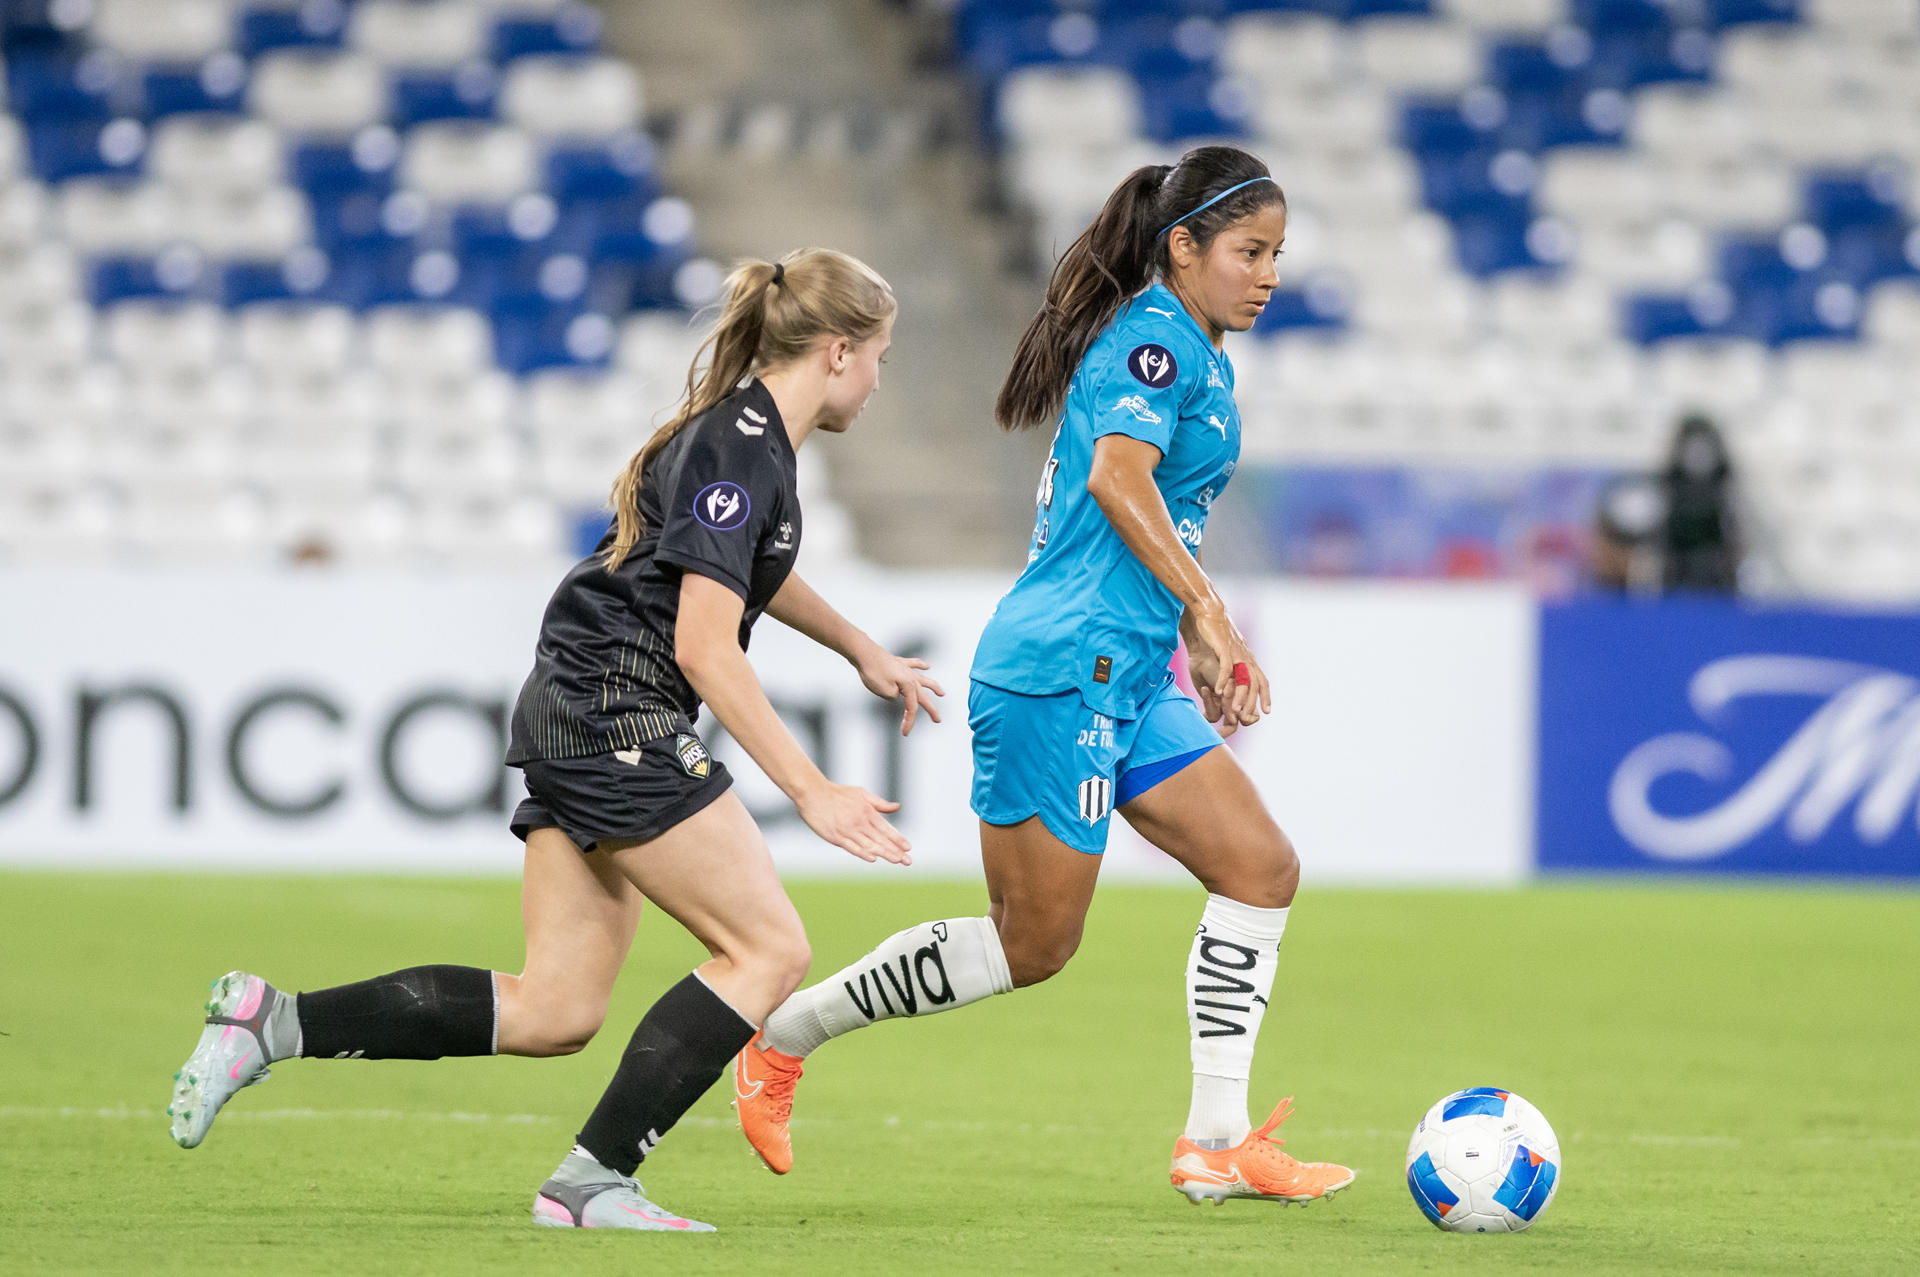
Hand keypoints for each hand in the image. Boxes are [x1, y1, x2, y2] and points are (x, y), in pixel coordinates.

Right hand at [796, 781, 912, 864]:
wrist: (813, 793)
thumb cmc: (838, 793)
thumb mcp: (862, 794)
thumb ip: (880, 804)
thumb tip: (897, 807)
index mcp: (867, 811)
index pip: (886, 828)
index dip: (898, 839)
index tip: (908, 848)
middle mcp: (860, 822)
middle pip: (880, 839)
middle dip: (895, 851)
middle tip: (908, 861)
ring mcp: (848, 830)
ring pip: (869, 845)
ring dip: (884, 854)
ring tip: (896, 861)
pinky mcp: (835, 837)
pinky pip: (851, 847)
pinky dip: (862, 853)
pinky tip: (872, 858)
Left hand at [853, 645, 945, 736]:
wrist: (864, 652)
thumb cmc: (873, 671)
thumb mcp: (884, 691)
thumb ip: (893, 696)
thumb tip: (897, 694)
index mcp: (908, 685)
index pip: (911, 708)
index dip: (909, 721)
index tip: (905, 732)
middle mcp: (910, 677)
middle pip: (922, 696)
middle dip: (931, 709)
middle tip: (938, 719)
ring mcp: (905, 669)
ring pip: (923, 679)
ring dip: (933, 687)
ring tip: (942, 693)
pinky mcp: (898, 663)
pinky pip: (913, 664)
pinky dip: (921, 666)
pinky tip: (926, 666)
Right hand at [1186, 606, 1270, 731]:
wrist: (1209, 613)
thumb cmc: (1215, 635)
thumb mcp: (1228, 654)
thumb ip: (1232, 668)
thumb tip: (1231, 682)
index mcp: (1248, 659)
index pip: (1262, 681)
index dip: (1265, 696)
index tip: (1266, 711)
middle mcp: (1246, 657)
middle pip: (1254, 683)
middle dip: (1252, 702)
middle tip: (1247, 718)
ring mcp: (1236, 653)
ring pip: (1242, 678)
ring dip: (1238, 695)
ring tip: (1233, 710)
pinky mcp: (1224, 648)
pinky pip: (1226, 667)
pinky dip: (1224, 680)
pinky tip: (1218, 692)